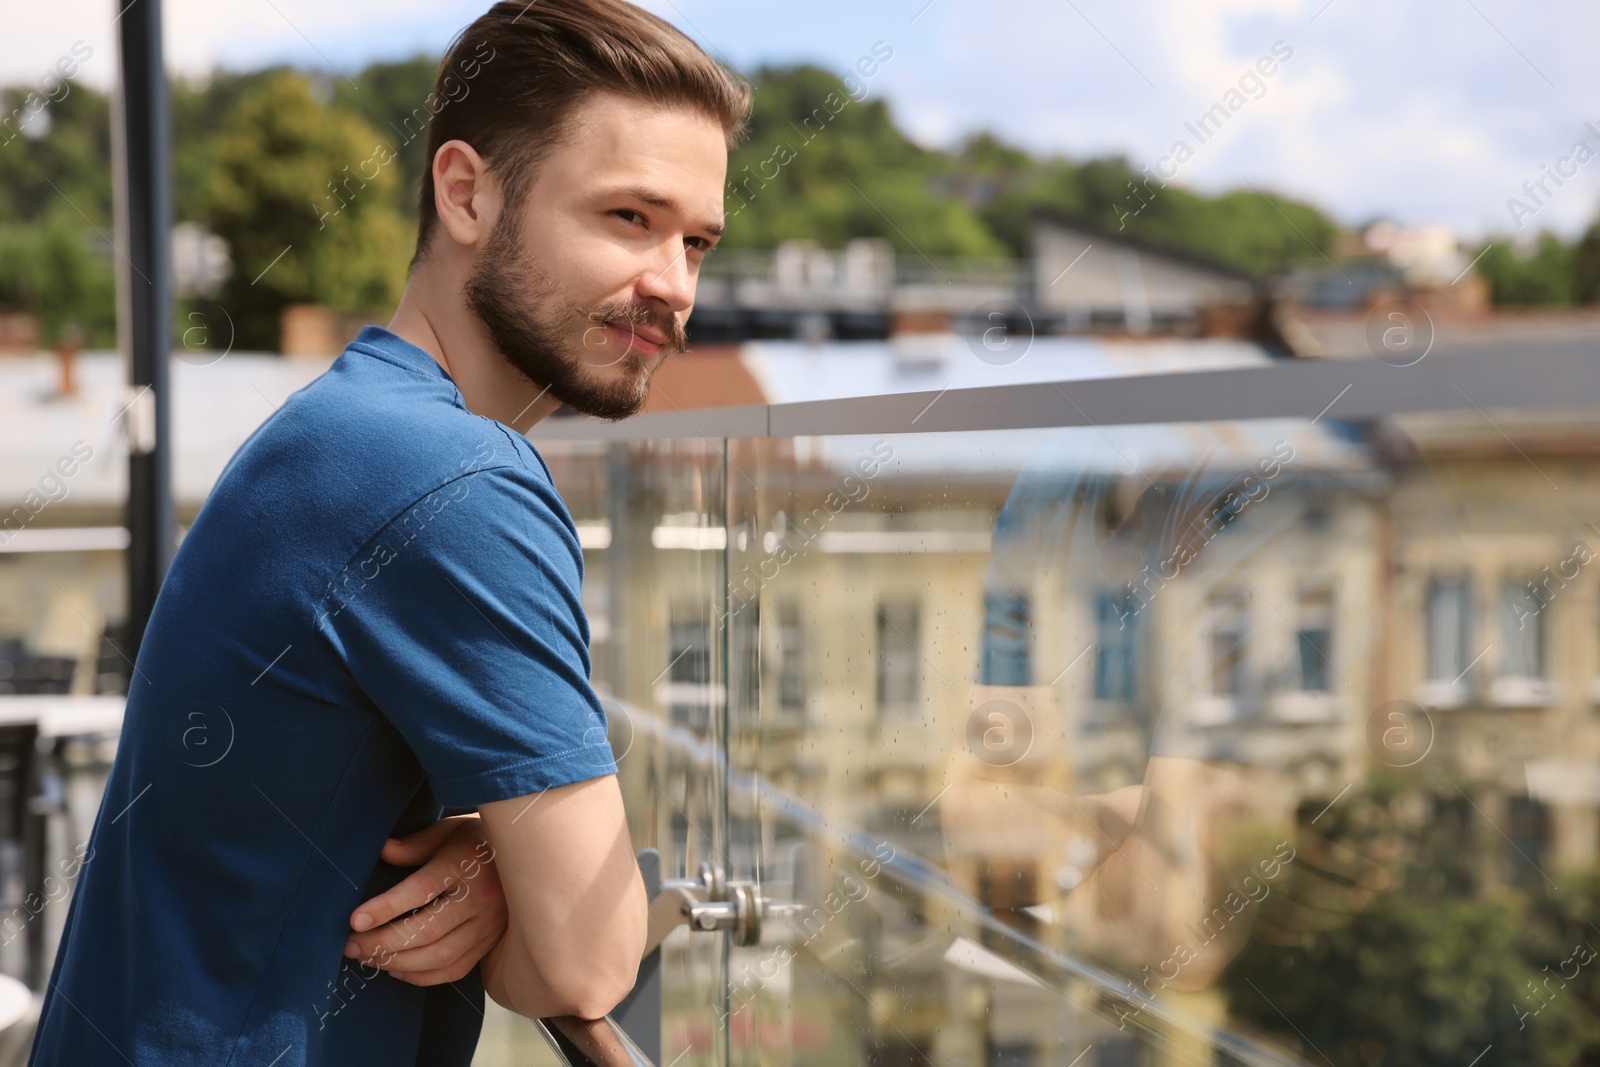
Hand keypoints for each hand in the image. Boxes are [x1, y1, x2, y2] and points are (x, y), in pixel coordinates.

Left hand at [343, 814, 508, 985]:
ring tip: (367, 958)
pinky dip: (421, 976)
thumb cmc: (479, 840)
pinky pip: (454, 969)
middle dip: (383, 942)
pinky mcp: (490, 942)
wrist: (529, 856)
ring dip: (397, 962)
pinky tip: (396, 969)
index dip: (387, 907)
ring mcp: (489, 924)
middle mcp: (481, 897)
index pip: (423, 890)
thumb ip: (415, 844)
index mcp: (467, 864)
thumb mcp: (449, 831)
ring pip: (440, 956)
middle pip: (428, 930)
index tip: (355, 919)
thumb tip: (382, 851)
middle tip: (351, 945)